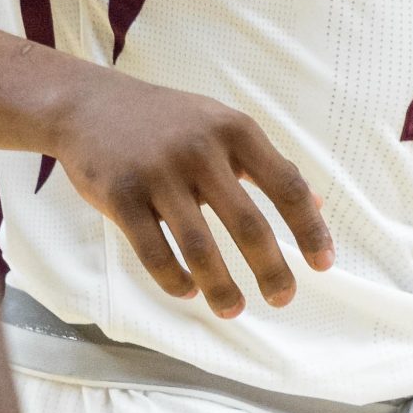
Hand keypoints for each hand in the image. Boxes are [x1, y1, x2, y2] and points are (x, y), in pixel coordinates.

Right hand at [48, 67, 331, 316]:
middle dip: (272, 270)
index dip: (309, 229)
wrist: (88, 103)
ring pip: (200, 247)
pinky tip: (189, 291)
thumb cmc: (168, 121)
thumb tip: (319, 205)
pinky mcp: (120, 195)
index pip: (285, 185)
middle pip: (248, 223)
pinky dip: (175, 280)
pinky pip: (154, 253)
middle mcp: (199, 148)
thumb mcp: (221, 126)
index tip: (323, 265)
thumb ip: (267, 164)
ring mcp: (157, 172)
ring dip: (222, 287)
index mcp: (234, 129)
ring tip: (234, 309)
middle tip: (283, 299)